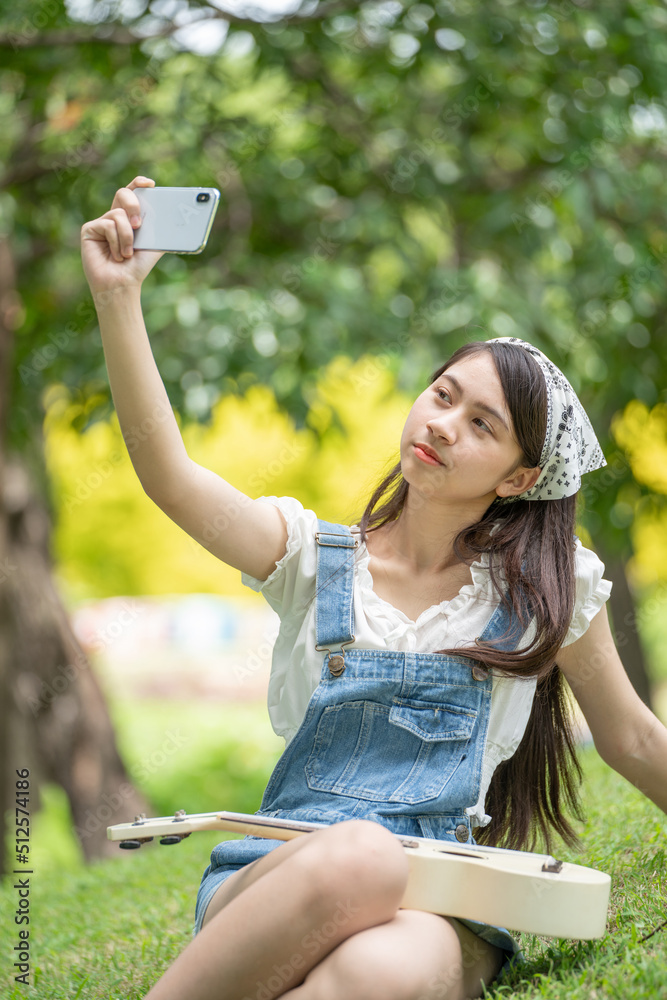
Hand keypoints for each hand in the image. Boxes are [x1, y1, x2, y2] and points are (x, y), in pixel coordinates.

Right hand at [81, 176, 163, 294]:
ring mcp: (101, 222)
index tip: (150, 184)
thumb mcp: (154, 245)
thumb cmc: (137, 267)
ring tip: (127, 254)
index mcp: (130, 218)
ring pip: (118, 214)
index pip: (132, 193)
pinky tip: (116, 255)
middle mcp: (114, 217)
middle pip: (122, 194)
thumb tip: (175, 216)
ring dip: (127, 237)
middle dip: (133, 205)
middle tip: (139, 224)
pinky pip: (107, 224)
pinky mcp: (89, 229)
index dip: (138, 184)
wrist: (123, 284)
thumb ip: (161, 229)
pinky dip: (116, 241)